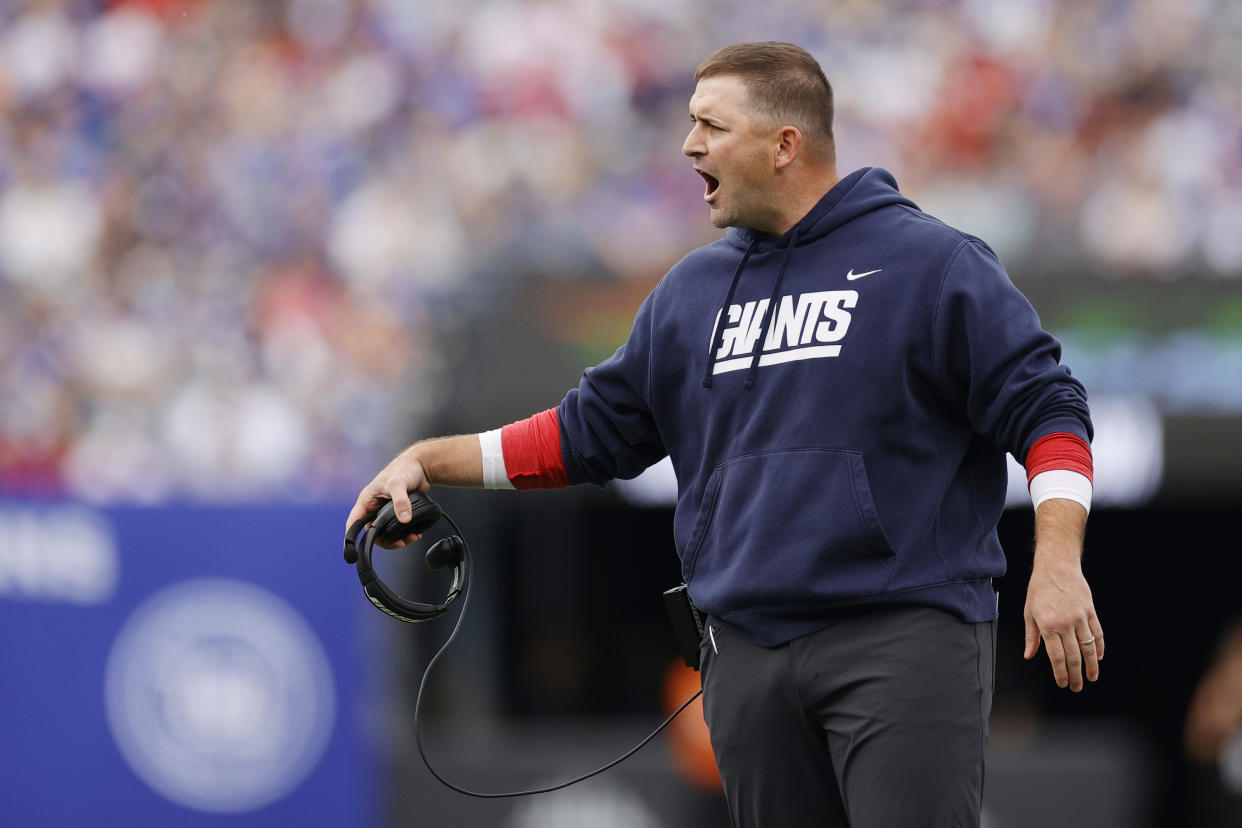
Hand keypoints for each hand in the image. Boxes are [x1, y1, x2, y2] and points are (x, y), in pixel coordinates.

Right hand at [345, 445, 430, 548]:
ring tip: (412, 538)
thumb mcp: (399, 484)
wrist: (421, 466)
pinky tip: (415, 534)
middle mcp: (374, 507)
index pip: (353, 522)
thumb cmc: (404, 469)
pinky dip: (406, 533)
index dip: (351, 537)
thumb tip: (404, 519)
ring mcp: (385, 511)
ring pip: (386, 532)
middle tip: (400, 543)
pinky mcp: (397, 513)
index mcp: (367, 500)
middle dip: (386, 540)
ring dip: (398, 538)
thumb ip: (400, 501)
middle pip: (373, 531)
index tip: (355, 550)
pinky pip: (398, 528)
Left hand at [1023, 560, 1104, 691]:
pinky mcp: (1091, 611)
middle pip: (1073, 656)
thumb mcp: (1029, 612)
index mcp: (1048, 625)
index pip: (1056, 657)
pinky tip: (1100, 657)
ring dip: (1092, 665)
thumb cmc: (1039, 589)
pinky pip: (1098, 633)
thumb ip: (1031, 636)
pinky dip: (1100, 647)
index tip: (1063, 683)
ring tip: (1092, 677)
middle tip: (1077, 687)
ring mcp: (1080, 617)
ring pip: (1089, 647)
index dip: (1061, 673)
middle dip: (1076, 675)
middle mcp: (1065, 623)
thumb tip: (1029, 655)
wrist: (1057, 567)